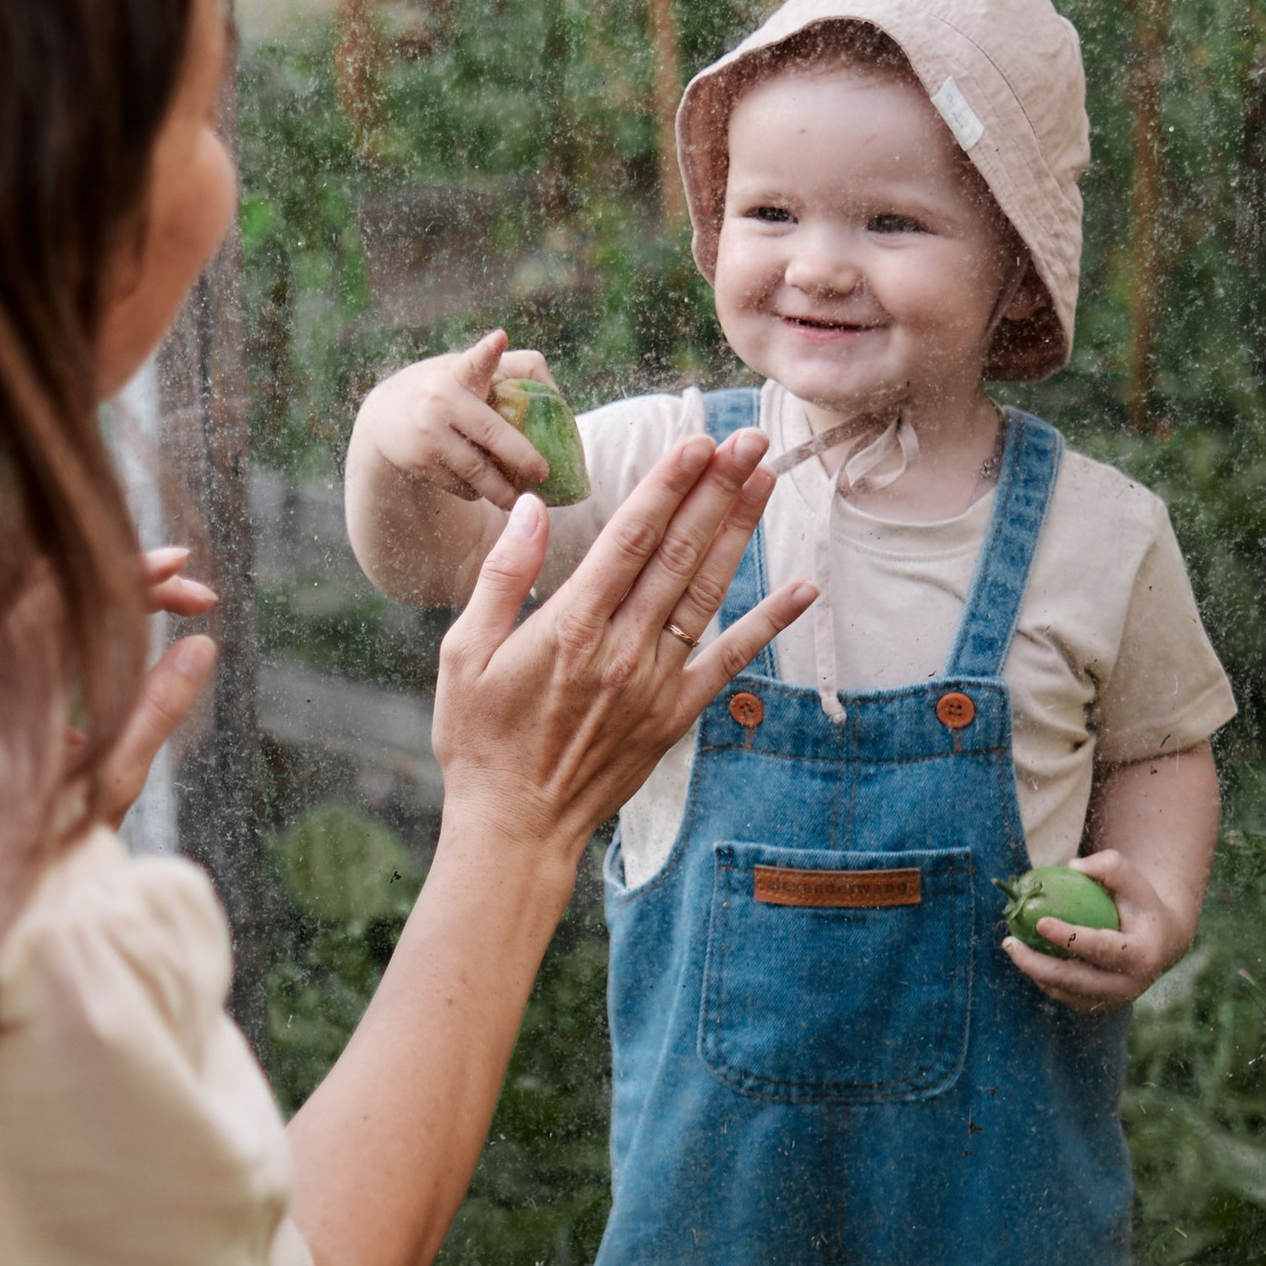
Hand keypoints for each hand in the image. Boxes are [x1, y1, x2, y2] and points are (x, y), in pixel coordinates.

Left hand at [0, 549, 220, 831]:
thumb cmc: (45, 839)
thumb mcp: (112, 780)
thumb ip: (157, 710)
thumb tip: (201, 646)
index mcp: (3, 680)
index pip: (62, 590)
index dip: (128, 571)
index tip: (183, 569)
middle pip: (62, 586)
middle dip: (136, 580)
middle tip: (197, 594)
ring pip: (57, 601)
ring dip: (120, 594)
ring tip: (180, 599)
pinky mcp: (6, 682)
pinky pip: (50, 624)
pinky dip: (99, 614)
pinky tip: (141, 616)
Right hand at [359, 330, 565, 508]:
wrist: (383, 417)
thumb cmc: (444, 389)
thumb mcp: (468, 368)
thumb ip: (514, 370)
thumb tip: (557, 397)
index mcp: (458, 373)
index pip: (474, 360)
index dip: (487, 351)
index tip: (498, 339)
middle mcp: (442, 401)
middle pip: (491, 433)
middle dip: (521, 456)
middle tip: (543, 474)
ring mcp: (430, 435)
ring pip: (477, 471)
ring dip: (503, 489)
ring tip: (522, 500)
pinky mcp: (421, 464)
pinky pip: (461, 486)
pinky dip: (479, 491)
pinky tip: (487, 490)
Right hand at [431, 430, 816, 863]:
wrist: (516, 827)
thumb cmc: (479, 740)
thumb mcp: (463, 654)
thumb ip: (502, 577)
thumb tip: (532, 509)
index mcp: (568, 628)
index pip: (629, 540)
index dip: (667, 486)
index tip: (696, 442)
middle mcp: (621, 650)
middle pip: (678, 554)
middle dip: (716, 491)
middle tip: (749, 439)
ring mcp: (654, 683)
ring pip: (707, 593)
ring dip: (740, 533)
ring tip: (767, 480)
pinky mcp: (674, 715)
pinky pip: (729, 660)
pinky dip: (768, 623)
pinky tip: (802, 587)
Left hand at [999, 848, 1191, 1013]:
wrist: (1159, 943)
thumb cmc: (1140, 904)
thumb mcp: (1135, 882)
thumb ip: (1111, 867)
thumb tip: (1073, 866)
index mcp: (1143, 956)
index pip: (1101, 949)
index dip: (1069, 938)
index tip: (1040, 922)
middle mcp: (1129, 985)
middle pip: (1075, 980)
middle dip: (1037, 964)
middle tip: (1009, 942)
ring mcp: (1113, 999)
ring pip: (1064, 990)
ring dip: (1033, 970)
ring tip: (1011, 946)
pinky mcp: (1098, 1004)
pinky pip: (1063, 994)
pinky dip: (1042, 976)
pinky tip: (1026, 955)